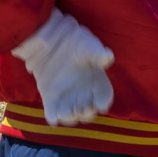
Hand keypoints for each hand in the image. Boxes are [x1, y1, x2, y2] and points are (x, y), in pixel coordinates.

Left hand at [11, 9, 113, 126]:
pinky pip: (53, 113)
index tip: (101, 105)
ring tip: (66, 112)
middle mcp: (84, 93)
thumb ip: (96, 51)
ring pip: (72, 115)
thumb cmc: (74, 41)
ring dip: (70, 117)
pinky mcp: (51, 98)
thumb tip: (107, 55)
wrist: (51, 39)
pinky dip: (53, 117)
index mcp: (96, 81)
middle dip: (86, 112)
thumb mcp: (86, 43)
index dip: (104, 101)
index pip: (104, 96)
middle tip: (82, 109)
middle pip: (89, 110)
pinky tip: (52, 115)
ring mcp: (67, 97)